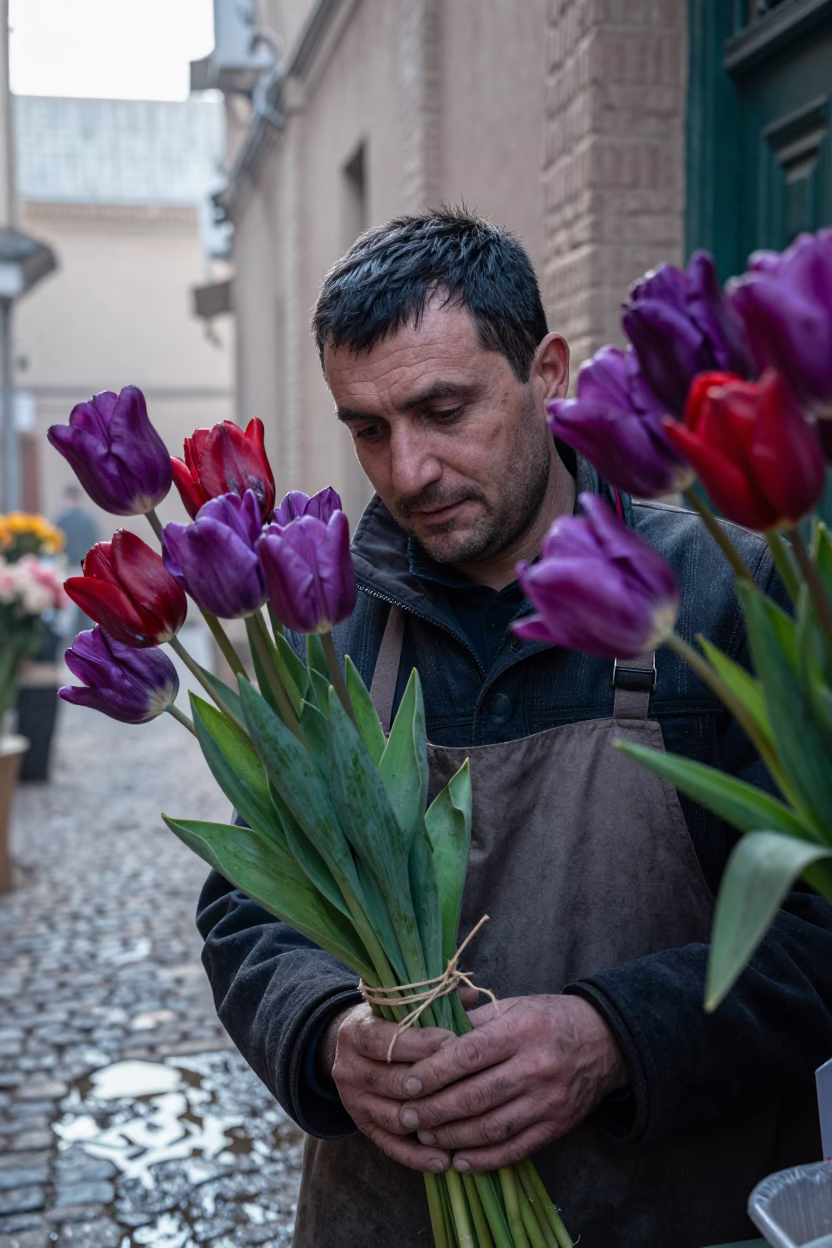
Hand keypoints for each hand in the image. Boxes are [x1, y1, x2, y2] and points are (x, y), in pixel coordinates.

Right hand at [321, 1002, 455, 1171]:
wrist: (351, 1046)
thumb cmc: (388, 1021)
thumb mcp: (400, 1004)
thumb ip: (435, 997)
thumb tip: (471, 992)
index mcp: (357, 1031)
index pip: (388, 1040)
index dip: (422, 1043)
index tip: (454, 1042)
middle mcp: (348, 1066)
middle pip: (392, 1081)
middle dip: (430, 1084)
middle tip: (465, 1083)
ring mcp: (352, 1099)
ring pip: (393, 1116)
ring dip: (428, 1122)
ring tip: (461, 1125)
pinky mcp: (361, 1124)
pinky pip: (389, 1145)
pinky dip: (416, 1156)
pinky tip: (443, 1161)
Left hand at [396, 994, 627, 1171]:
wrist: (605, 1040)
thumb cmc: (548, 1018)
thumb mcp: (513, 1006)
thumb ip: (472, 1022)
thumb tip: (426, 1038)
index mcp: (521, 1030)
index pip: (468, 1054)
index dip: (433, 1072)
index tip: (406, 1084)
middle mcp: (536, 1066)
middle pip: (476, 1096)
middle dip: (435, 1110)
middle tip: (406, 1116)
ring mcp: (548, 1100)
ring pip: (491, 1128)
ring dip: (453, 1137)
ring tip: (426, 1136)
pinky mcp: (557, 1126)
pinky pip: (515, 1149)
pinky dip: (485, 1160)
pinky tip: (460, 1161)